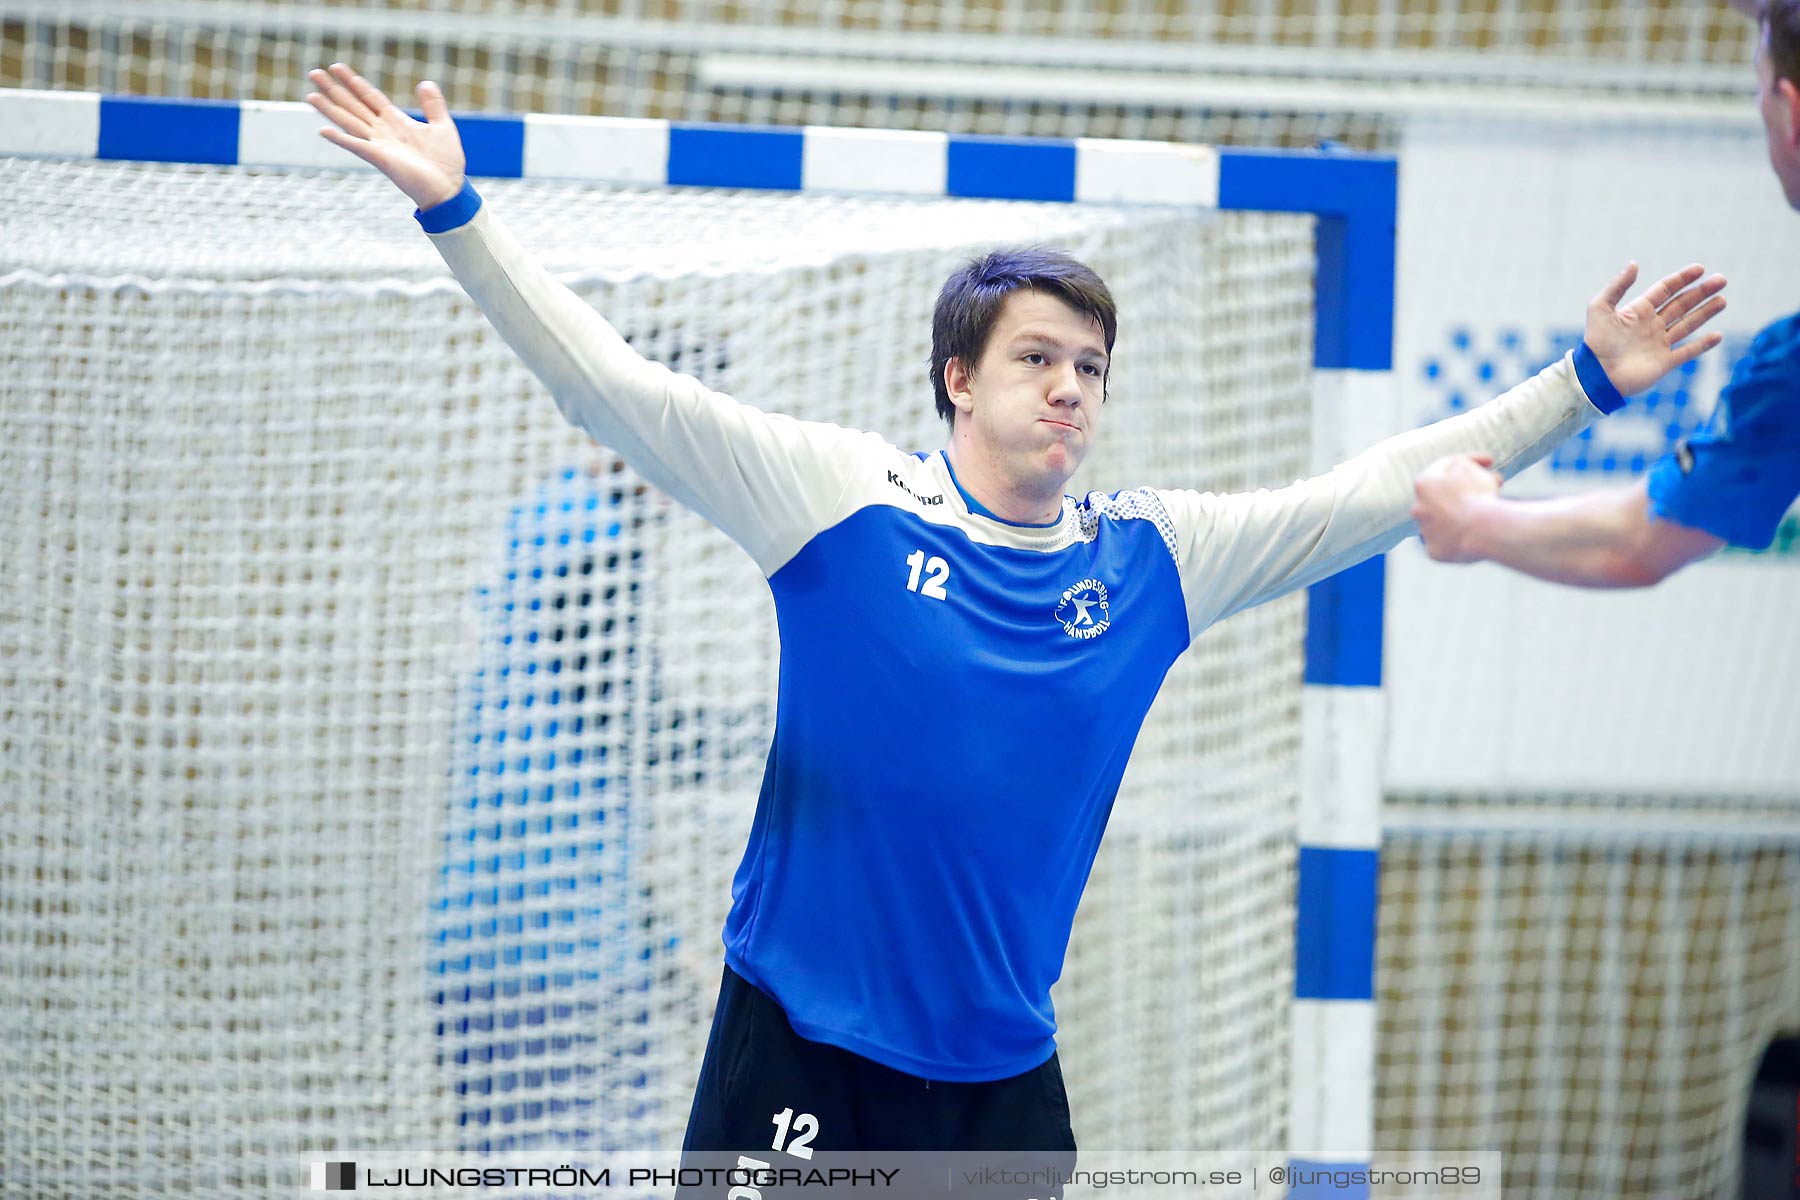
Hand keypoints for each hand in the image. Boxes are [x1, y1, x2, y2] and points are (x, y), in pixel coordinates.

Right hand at [306, 63, 465, 209]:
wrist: (449, 189)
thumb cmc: (446, 162)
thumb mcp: (443, 126)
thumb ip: (433, 105)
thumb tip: (425, 83)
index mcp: (395, 121)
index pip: (369, 97)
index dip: (354, 82)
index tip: (337, 67)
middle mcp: (383, 132)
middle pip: (353, 106)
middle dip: (334, 89)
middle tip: (314, 73)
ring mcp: (379, 145)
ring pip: (349, 122)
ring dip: (329, 109)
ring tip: (310, 95)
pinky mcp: (380, 159)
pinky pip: (357, 146)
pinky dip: (341, 139)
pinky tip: (323, 130)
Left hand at [1412, 453, 1502, 562]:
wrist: (1483, 528)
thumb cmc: (1476, 493)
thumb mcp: (1467, 465)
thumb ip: (1461, 462)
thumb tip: (1467, 469)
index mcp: (1423, 484)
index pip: (1446, 469)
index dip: (1472, 462)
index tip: (1490, 463)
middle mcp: (1418, 508)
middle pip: (1445, 496)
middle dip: (1467, 490)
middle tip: (1493, 485)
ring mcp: (1425, 531)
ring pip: (1446, 520)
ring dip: (1462, 515)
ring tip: (1487, 512)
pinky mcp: (1435, 551)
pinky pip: (1448, 543)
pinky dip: (1461, 538)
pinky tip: (1476, 534)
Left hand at [1583, 262, 1725, 396]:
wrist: (1597, 375)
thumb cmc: (1596, 342)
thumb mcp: (1600, 308)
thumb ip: (1617, 286)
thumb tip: (1634, 263)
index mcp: (1638, 311)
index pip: (1665, 289)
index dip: (1682, 279)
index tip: (1700, 269)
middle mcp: (1651, 325)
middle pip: (1681, 304)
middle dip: (1701, 292)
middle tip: (1721, 280)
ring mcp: (1659, 344)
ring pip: (1688, 324)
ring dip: (1706, 312)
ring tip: (1722, 300)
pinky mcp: (1664, 362)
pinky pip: (1688, 352)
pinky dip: (1703, 345)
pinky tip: (1717, 335)